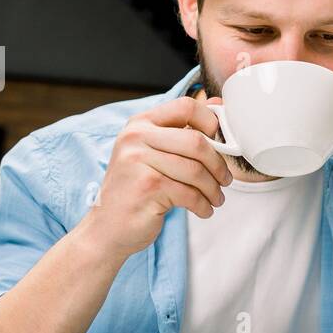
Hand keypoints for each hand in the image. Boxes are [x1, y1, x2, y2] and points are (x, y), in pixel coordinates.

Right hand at [77, 96, 233, 259]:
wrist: (108, 227)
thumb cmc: (135, 190)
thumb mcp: (153, 153)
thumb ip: (182, 130)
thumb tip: (219, 105)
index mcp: (140, 123)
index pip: (186, 106)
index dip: (210, 122)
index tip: (220, 142)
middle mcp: (136, 137)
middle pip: (196, 141)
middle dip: (218, 164)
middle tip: (224, 180)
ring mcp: (138, 162)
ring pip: (196, 170)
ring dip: (213, 189)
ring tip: (215, 198)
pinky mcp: (147, 187)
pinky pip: (189, 193)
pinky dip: (203, 205)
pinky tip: (203, 210)